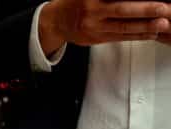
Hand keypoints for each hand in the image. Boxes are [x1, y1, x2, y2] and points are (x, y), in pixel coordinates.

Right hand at [39, 0, 170, 51]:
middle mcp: (92, 12)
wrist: (56, 22)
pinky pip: (120, 38)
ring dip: (145, 27)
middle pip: (122, 11)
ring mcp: (93, 27)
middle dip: (145, 10)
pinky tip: (150, 34)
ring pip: (123, 28)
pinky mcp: (96, 39)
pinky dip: (137, 36)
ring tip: (162, 24)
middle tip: (163, 9)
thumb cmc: (77, 3)